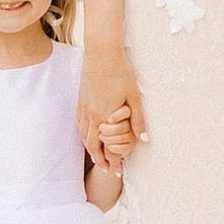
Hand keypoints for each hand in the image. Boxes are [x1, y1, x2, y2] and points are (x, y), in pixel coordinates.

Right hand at [80, 49, 145, 168]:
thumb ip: (137, 120)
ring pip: (83, 134)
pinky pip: (79, 122)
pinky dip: (83, 133)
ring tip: (96, 156)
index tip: (116, 171)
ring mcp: (83, 106)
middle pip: (91, 144)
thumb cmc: (120, 71)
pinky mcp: (80, 98)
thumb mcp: (134, 96)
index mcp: (104, 116)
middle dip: (99, 159)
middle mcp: (91, 114)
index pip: (105, 146)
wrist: (101, 51)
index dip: (111, 161)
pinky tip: (86, 133)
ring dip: (89, 148)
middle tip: (106, 169)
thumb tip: (144, 139)